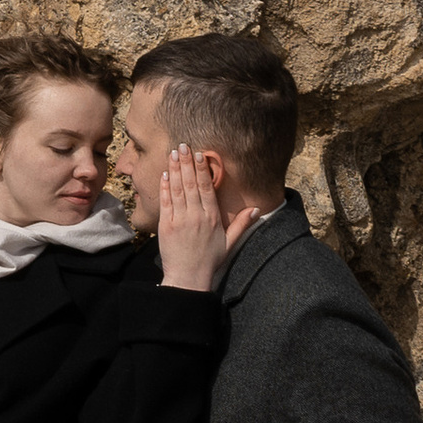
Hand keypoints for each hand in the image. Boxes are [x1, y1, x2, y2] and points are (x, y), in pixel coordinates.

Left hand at [155, 145, 259, 290]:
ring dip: (175, 169)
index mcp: (212, 218)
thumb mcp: (230, 242)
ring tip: (173, 153)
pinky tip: (165, 173)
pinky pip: (165, 202)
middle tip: (183, 145)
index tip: (200, 154)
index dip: (202, 170)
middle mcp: (196, 216)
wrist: (189, 277)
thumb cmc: (210, 260)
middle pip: (191, 184)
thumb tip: (257, 209)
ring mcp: (180, 219)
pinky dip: (165, 187)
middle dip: (187, 163)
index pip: (207, 188)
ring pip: (177, 189)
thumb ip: (242, 224)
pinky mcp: (166, 225)